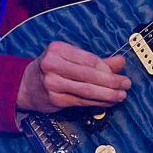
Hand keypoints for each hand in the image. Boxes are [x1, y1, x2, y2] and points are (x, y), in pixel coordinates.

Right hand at [16, 41, 130, 112]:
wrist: (26, 86)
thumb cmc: (53, 68)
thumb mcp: (71, 58)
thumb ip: (97, 60)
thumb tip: (121, 62)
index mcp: (58, 50)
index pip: (89, 59)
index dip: (107, 68)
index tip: (121, 72)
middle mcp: (52, 65)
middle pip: (89, 75)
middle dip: (111, 81)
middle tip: (126, 84)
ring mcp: (51, 84)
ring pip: (86, 90)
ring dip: (107, 94)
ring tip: (121, 95)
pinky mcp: (54, 99)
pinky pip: (81, 101)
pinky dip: (98, 102)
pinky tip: (108, 102)